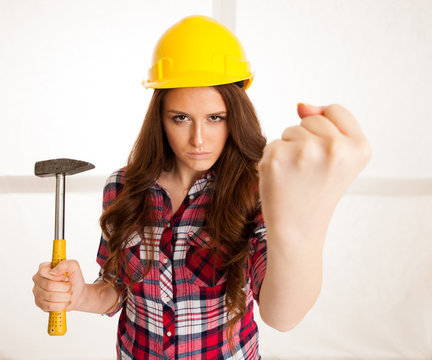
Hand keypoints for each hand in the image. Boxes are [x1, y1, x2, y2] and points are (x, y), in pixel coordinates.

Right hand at [32, 260, 85, 311]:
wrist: (77, 294)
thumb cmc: (74, 279)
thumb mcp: (74, 267)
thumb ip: (65, 264)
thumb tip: (53, 271)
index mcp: (44, 268)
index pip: (43, 271)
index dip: (57, 277)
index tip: (65, 277)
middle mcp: (38, 279)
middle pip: (49, 285)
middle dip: (64, 287)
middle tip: (69, 286)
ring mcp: (37, 292)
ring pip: (50, 297)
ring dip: (65, 296)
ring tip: (68, 294)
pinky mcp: (39, 303)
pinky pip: (49, 306)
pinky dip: (61, 304)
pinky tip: (64, 302)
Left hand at [258, 103, 371, 241]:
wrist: (298, 227)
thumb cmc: (318, 190)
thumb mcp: (339, 156)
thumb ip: (327, 122)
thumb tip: (301, 105)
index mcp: (359, 147)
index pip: (335, 110)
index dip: (327, 132)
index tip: (327, 159)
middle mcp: (335, 148)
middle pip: (311, 119)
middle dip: (308, 140)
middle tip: (311, 171)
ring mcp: (304, 152)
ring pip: (290, 130)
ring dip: (290, 149)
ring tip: (297, 175)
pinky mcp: (277, 157)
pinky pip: (273, 143)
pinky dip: (274, 159)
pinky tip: (282, 178)